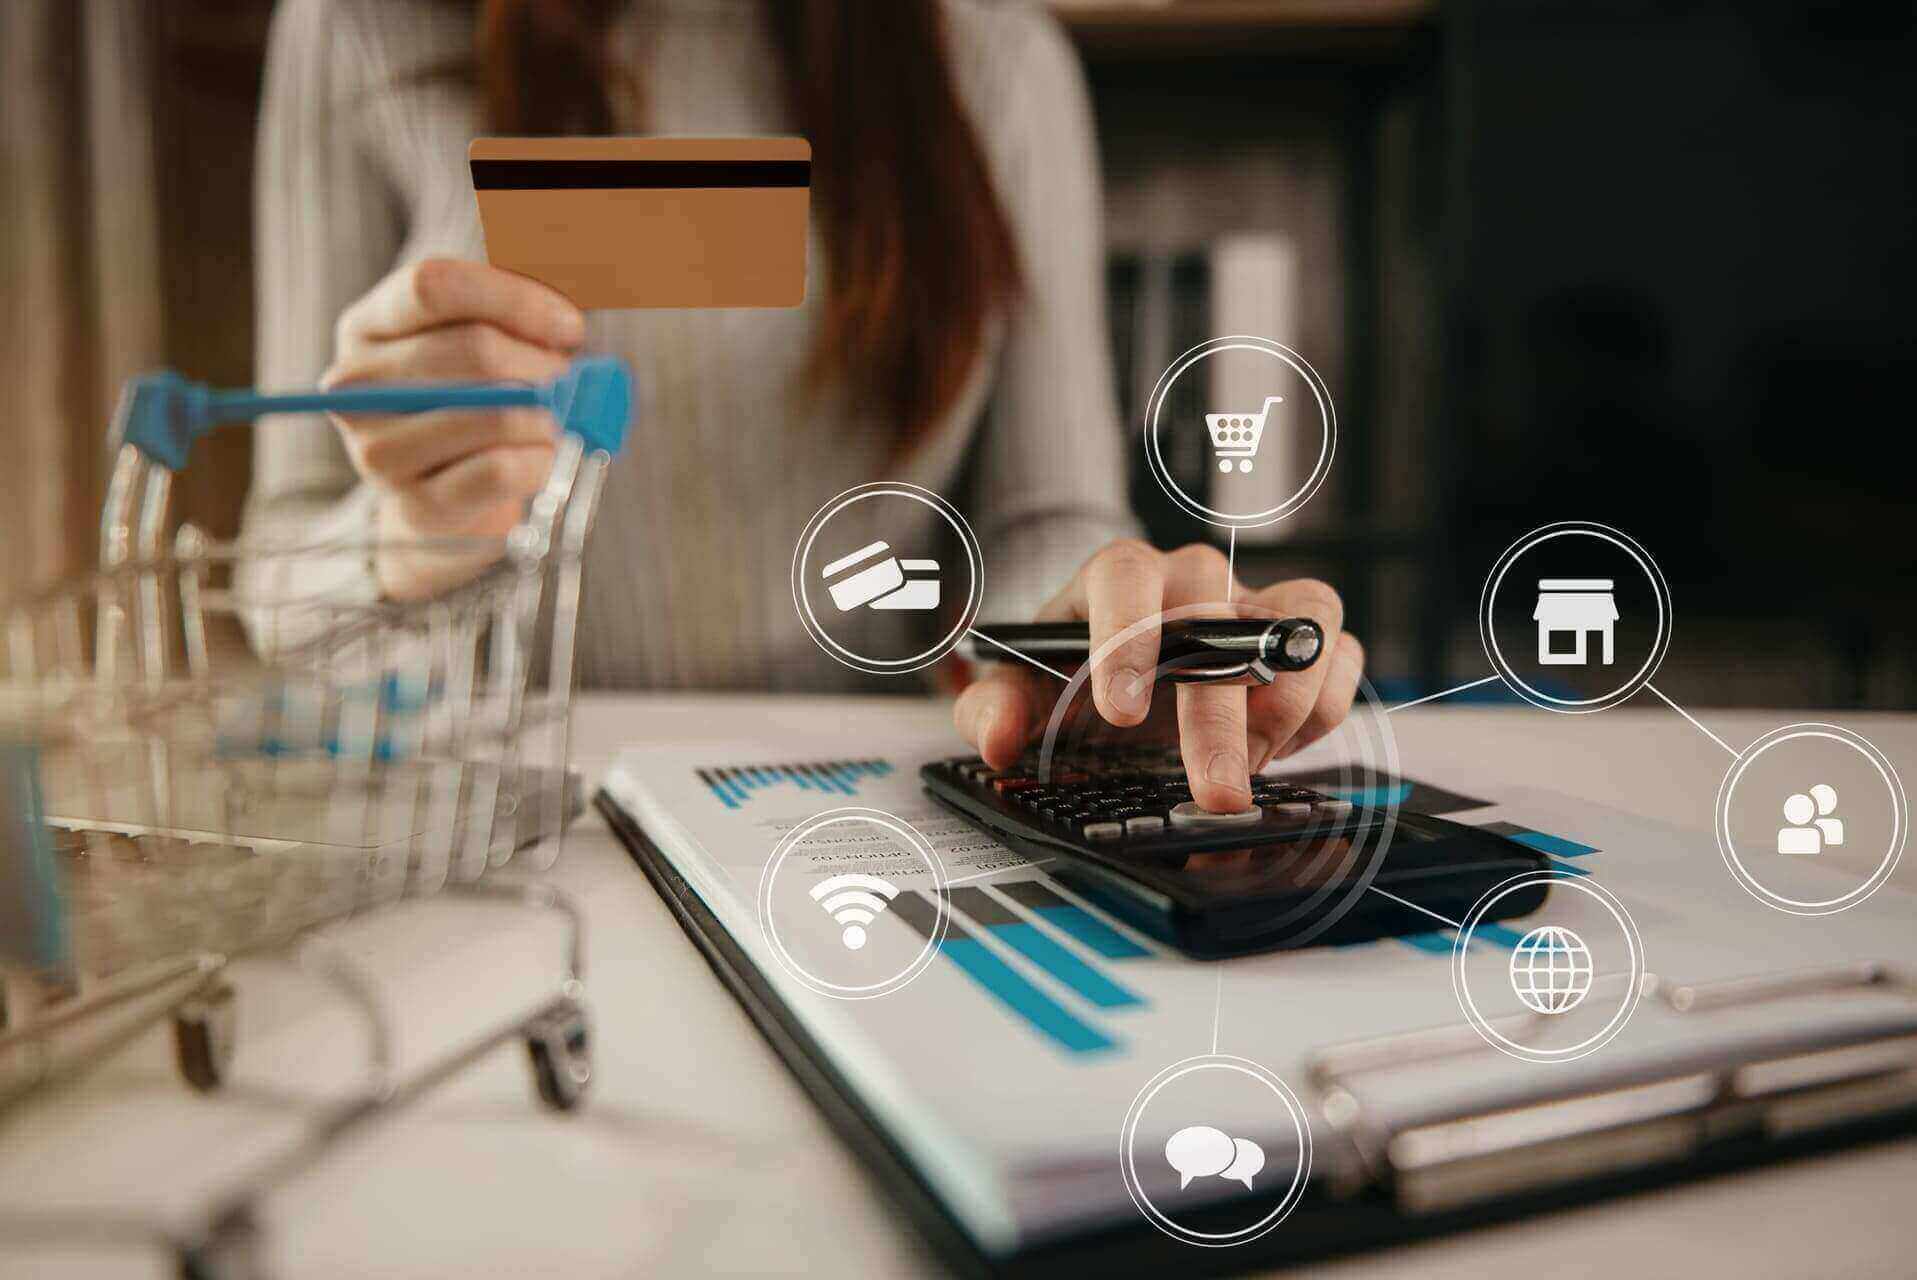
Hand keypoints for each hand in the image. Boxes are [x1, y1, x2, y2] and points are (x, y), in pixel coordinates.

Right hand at [323, 258, 585, 598]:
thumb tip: (568, 315)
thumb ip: (518, 310)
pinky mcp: (414, 506)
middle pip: (472, 350)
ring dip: (546, 416)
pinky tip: (541, 455)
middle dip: (541, 364)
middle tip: (568, 382)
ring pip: (491, 414)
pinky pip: (498, 471)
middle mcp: (356, 386)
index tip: (570, 326)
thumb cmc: (475, 400)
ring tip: (554, 420)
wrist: (452, 496)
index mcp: (368, 325)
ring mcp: (377, 451)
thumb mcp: (486, 339)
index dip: (515, 299)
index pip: (434, 286)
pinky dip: (539, 460)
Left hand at [953, 541, 1364, 811]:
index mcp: (1118, 577)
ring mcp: (1256, 604)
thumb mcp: (1019, 693)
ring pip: (1302, 618)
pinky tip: (1280, 750)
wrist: (1120, 674)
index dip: (1128, 636)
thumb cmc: (1072, 674)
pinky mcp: (1304, 639)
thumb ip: (994, 709)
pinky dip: (1325, 707)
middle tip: (1214, 790)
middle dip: (1217, 714)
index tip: (1121, 710)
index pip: (1126, 575)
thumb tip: (998, 737)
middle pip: (1218, 615)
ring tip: (1252, 766)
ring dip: (1286, 702)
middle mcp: (1194, 580)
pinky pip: (1341, 654)